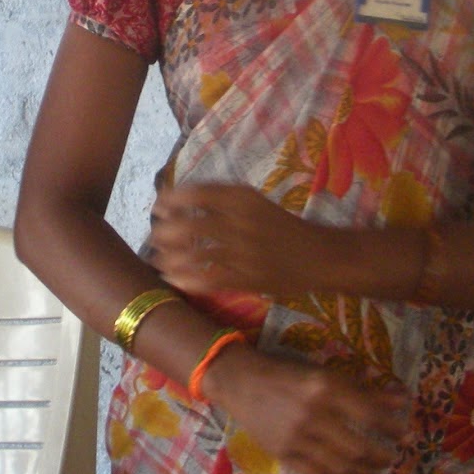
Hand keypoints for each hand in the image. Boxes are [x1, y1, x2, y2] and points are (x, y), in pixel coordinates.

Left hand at [149, 183, 329, 295]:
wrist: (318, 255)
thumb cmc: (284, 227)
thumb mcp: (257, 202)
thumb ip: (225, 200)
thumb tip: (183, 200)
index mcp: (244, 198)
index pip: (197, 194)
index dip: (172, 200)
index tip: (158, 207)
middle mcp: (241, 221)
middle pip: (190, 225)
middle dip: (165, 232)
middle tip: (155, 236)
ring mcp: (243, 251)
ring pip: (195, 254)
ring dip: (171, 258)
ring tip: (159, 261)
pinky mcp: (247, 277)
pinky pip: (209, 279)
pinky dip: (187, 280)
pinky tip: (174, 279)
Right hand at [202, 346, 410, 473]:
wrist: (240, 381)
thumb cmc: (287, 372)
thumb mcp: (325, 373)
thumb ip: (363, 390)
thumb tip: (401, 400)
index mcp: (325, 388)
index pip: (370, 415)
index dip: (394, 428)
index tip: (408, 435)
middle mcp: (313, 415)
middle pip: (359, 449)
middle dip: (382, 457)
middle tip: (392, 455)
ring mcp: (297, 440)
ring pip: (341, 469)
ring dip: (365, 473)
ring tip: (374, 468)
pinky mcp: (284, 457)